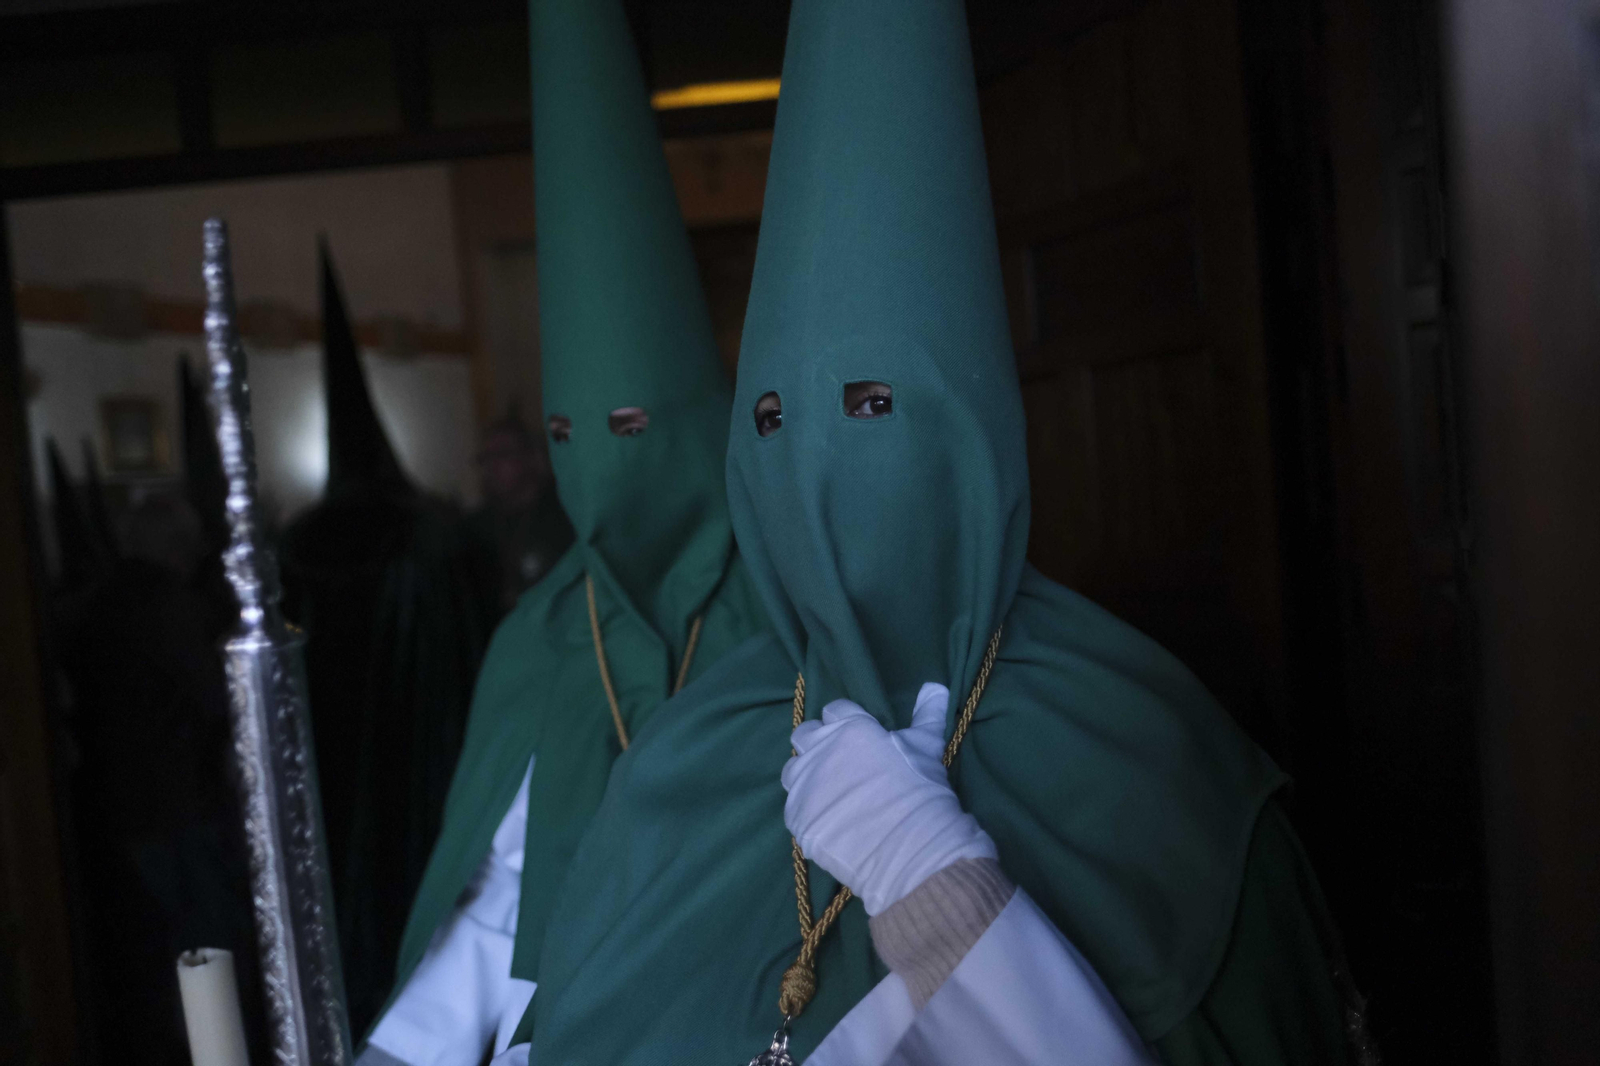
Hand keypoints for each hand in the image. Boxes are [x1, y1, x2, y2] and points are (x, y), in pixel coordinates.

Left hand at [781, 682, 996, 914]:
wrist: (913, 848)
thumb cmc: (921, 791)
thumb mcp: (928, 747)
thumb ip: (927, 714)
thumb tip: (935, 686)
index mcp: (850, 728)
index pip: (835, 710)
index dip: (848, 723)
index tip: (861, 739)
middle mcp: (820, 751)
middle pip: (805, 735)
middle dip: (819, 744)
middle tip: (842, 763)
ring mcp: (805, 787)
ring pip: (793, 771)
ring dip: (807, 777)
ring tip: (832, 794)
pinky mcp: (798, 820)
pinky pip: (794, 809)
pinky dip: (809, 812)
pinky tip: (830, 821)